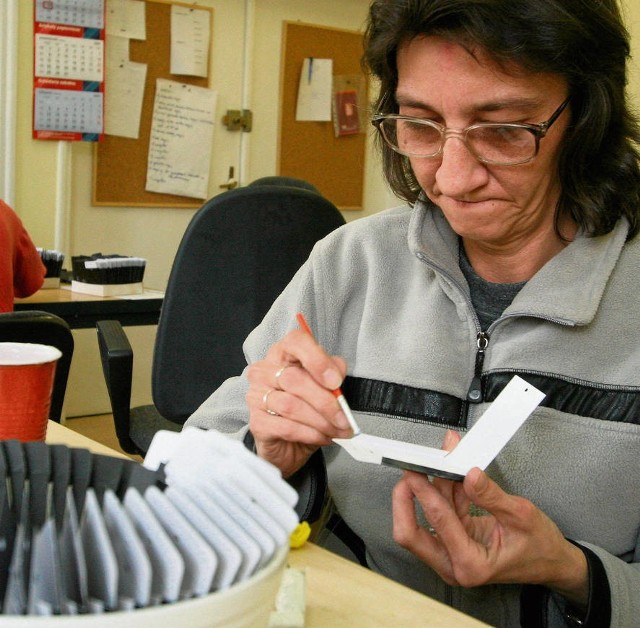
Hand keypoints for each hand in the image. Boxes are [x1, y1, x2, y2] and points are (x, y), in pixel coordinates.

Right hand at [246, 327, 352, 476]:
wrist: (292, 443)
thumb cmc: (308, 406)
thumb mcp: (325, 385)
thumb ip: (333, 373)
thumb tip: (337, 376)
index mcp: (283, 353)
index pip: (296, 342)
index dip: (317, 360)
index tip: (335, 381)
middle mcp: (264, 370)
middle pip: (294, 379)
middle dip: (325, 402)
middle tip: (344, 418)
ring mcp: (256, 396)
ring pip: (291, 405)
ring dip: (321, 421)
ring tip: (337, 430)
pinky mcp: (257, 423)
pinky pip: (286, 427)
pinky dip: (310, 434)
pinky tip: (323, 437)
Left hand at [392, 431, 588, 605]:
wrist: (553, 562)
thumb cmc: (540, 548)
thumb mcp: (520, 516)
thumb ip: (490, 495)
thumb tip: (469, 475)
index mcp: (471, 565)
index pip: (437, 523)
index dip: (424, 493)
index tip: (415, 472)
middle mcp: (455, 565)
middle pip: (410, 534)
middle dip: (405, 500)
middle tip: (408, 472)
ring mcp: (451, 555)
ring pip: (423, 521)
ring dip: (428, 490)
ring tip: (439, 464)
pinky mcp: (453, 543)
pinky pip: (439, 515)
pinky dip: (442, 493)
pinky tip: (450, 477)